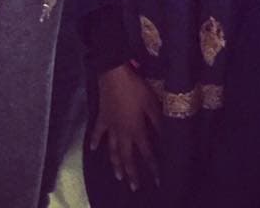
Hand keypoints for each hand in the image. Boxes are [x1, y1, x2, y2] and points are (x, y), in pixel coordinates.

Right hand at [90, 64, 160, 191]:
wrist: (113, 74)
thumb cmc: (135, 88)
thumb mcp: (151, 103)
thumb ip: (157, 121)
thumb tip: (166, 137)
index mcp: (136, 130)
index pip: (146, 153)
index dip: (152, 166)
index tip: (158, 180)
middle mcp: (122, 132)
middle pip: (127, 157)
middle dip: (132, 172)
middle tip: (134, 187)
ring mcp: (110, 126)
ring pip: (113, 150)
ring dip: (116, 164)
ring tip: (118, 176)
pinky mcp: (102, 117)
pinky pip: (98, 132)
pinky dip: (95, 140)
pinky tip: (93, 149)